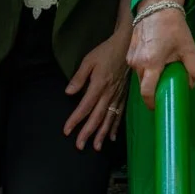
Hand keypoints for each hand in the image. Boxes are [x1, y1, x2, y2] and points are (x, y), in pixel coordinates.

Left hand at [64, 23, 132, 149]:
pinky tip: (111, 136)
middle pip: (96, 117)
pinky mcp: (123, 96)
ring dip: (102, 134)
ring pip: (109, 119)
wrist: (127, 46)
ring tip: (96, 147)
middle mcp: (108, 94)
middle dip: (87, 133)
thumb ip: (79, 77)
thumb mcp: (89, 60)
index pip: (85, 107)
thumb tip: (68, 92)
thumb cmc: (106, 52)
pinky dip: (115, 126)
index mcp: (99, 85)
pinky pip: (119, 114)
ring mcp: (117, 96)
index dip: (75, 120)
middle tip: (79, 146)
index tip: (67, 130)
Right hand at [125, 0, 194, 109]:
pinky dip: (146, 68)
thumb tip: (190, 85)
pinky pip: (137, 67)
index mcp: (151, 64)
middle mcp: (137, 63)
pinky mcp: (129, 51)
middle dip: (154, 90)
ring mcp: (130, 57)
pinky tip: (156, 58)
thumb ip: (194, 70)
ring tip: (163, 69)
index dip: (152, 104)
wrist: (157, 5)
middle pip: (143, 86)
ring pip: (140, 76)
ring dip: (150, 78)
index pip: (147, 93)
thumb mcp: (189, 49)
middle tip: (167, 85)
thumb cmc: (174, 27)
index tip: (160, 106)